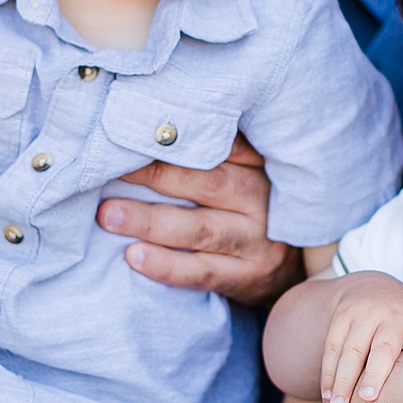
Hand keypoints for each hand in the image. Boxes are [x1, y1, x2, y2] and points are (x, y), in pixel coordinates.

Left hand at [99, 134, 300, 304]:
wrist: (293, 271)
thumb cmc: (251, 211)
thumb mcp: (246, 173)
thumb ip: (213, 152)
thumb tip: (147, 125)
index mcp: (260, 165)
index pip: (222, 142)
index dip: (179, 136)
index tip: (136, 127)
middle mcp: (263, 200)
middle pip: (209, 182)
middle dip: (156, 175)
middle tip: (109, 169)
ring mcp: (259, 242)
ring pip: (201, 229)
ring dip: (151, 222)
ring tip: (109, 215)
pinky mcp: (249, 277)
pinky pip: (203, 272)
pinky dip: (167, 266)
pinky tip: (134, 258)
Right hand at [322, 276, 402, 402]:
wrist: (372, 286)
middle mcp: (392, 317)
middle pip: (384, 348)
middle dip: (375, 373)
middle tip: (368, 397)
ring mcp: (365, 314)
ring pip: (353, 349)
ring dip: (344, 379)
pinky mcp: (342, 316)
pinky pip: (333, 346)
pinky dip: (329, 371)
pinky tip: (328, 392)